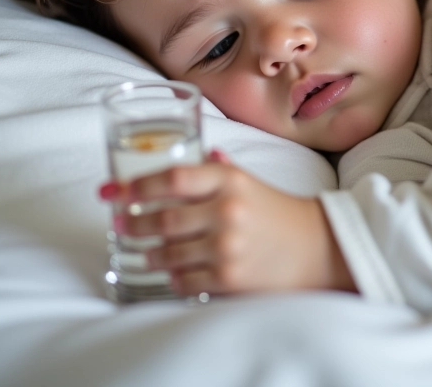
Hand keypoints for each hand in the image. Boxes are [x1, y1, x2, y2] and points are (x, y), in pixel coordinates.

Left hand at [99, 152, 355, 297]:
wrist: (317, 247)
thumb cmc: (279, 212)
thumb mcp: (250, 181)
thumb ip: (219, 169)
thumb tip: (195, 151)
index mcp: (230, 180)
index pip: (173, 178)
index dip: (137, 185)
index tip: (113, 191)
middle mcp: (227, 210)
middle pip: (163, 219)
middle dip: (134, 223)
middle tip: (122, 223)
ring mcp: (227, 246)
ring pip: (168, 253)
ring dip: (149, 253)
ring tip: (143, 250)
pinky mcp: (230, 278)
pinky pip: (184, 281)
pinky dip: (172, 277)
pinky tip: (171, 272)